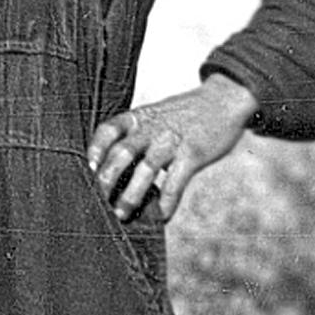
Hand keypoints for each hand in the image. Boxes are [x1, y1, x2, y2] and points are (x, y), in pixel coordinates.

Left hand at [87, 75, 255, 220]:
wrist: (226, 97)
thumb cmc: (183, 114)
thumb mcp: (153, 116)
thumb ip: (133, 136)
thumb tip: (109, 170)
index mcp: (138, 118)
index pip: (108, 130)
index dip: (95, 149)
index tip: (88, 168)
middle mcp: (151, 128)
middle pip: (121, 153)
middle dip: (106, 179)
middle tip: (96, 203)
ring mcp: (172, 140)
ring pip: (146, 169)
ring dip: (131, 195)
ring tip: (121, 214)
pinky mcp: (194, 153)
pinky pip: (176, 181)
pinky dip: (167, 201)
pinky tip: (161, 216)